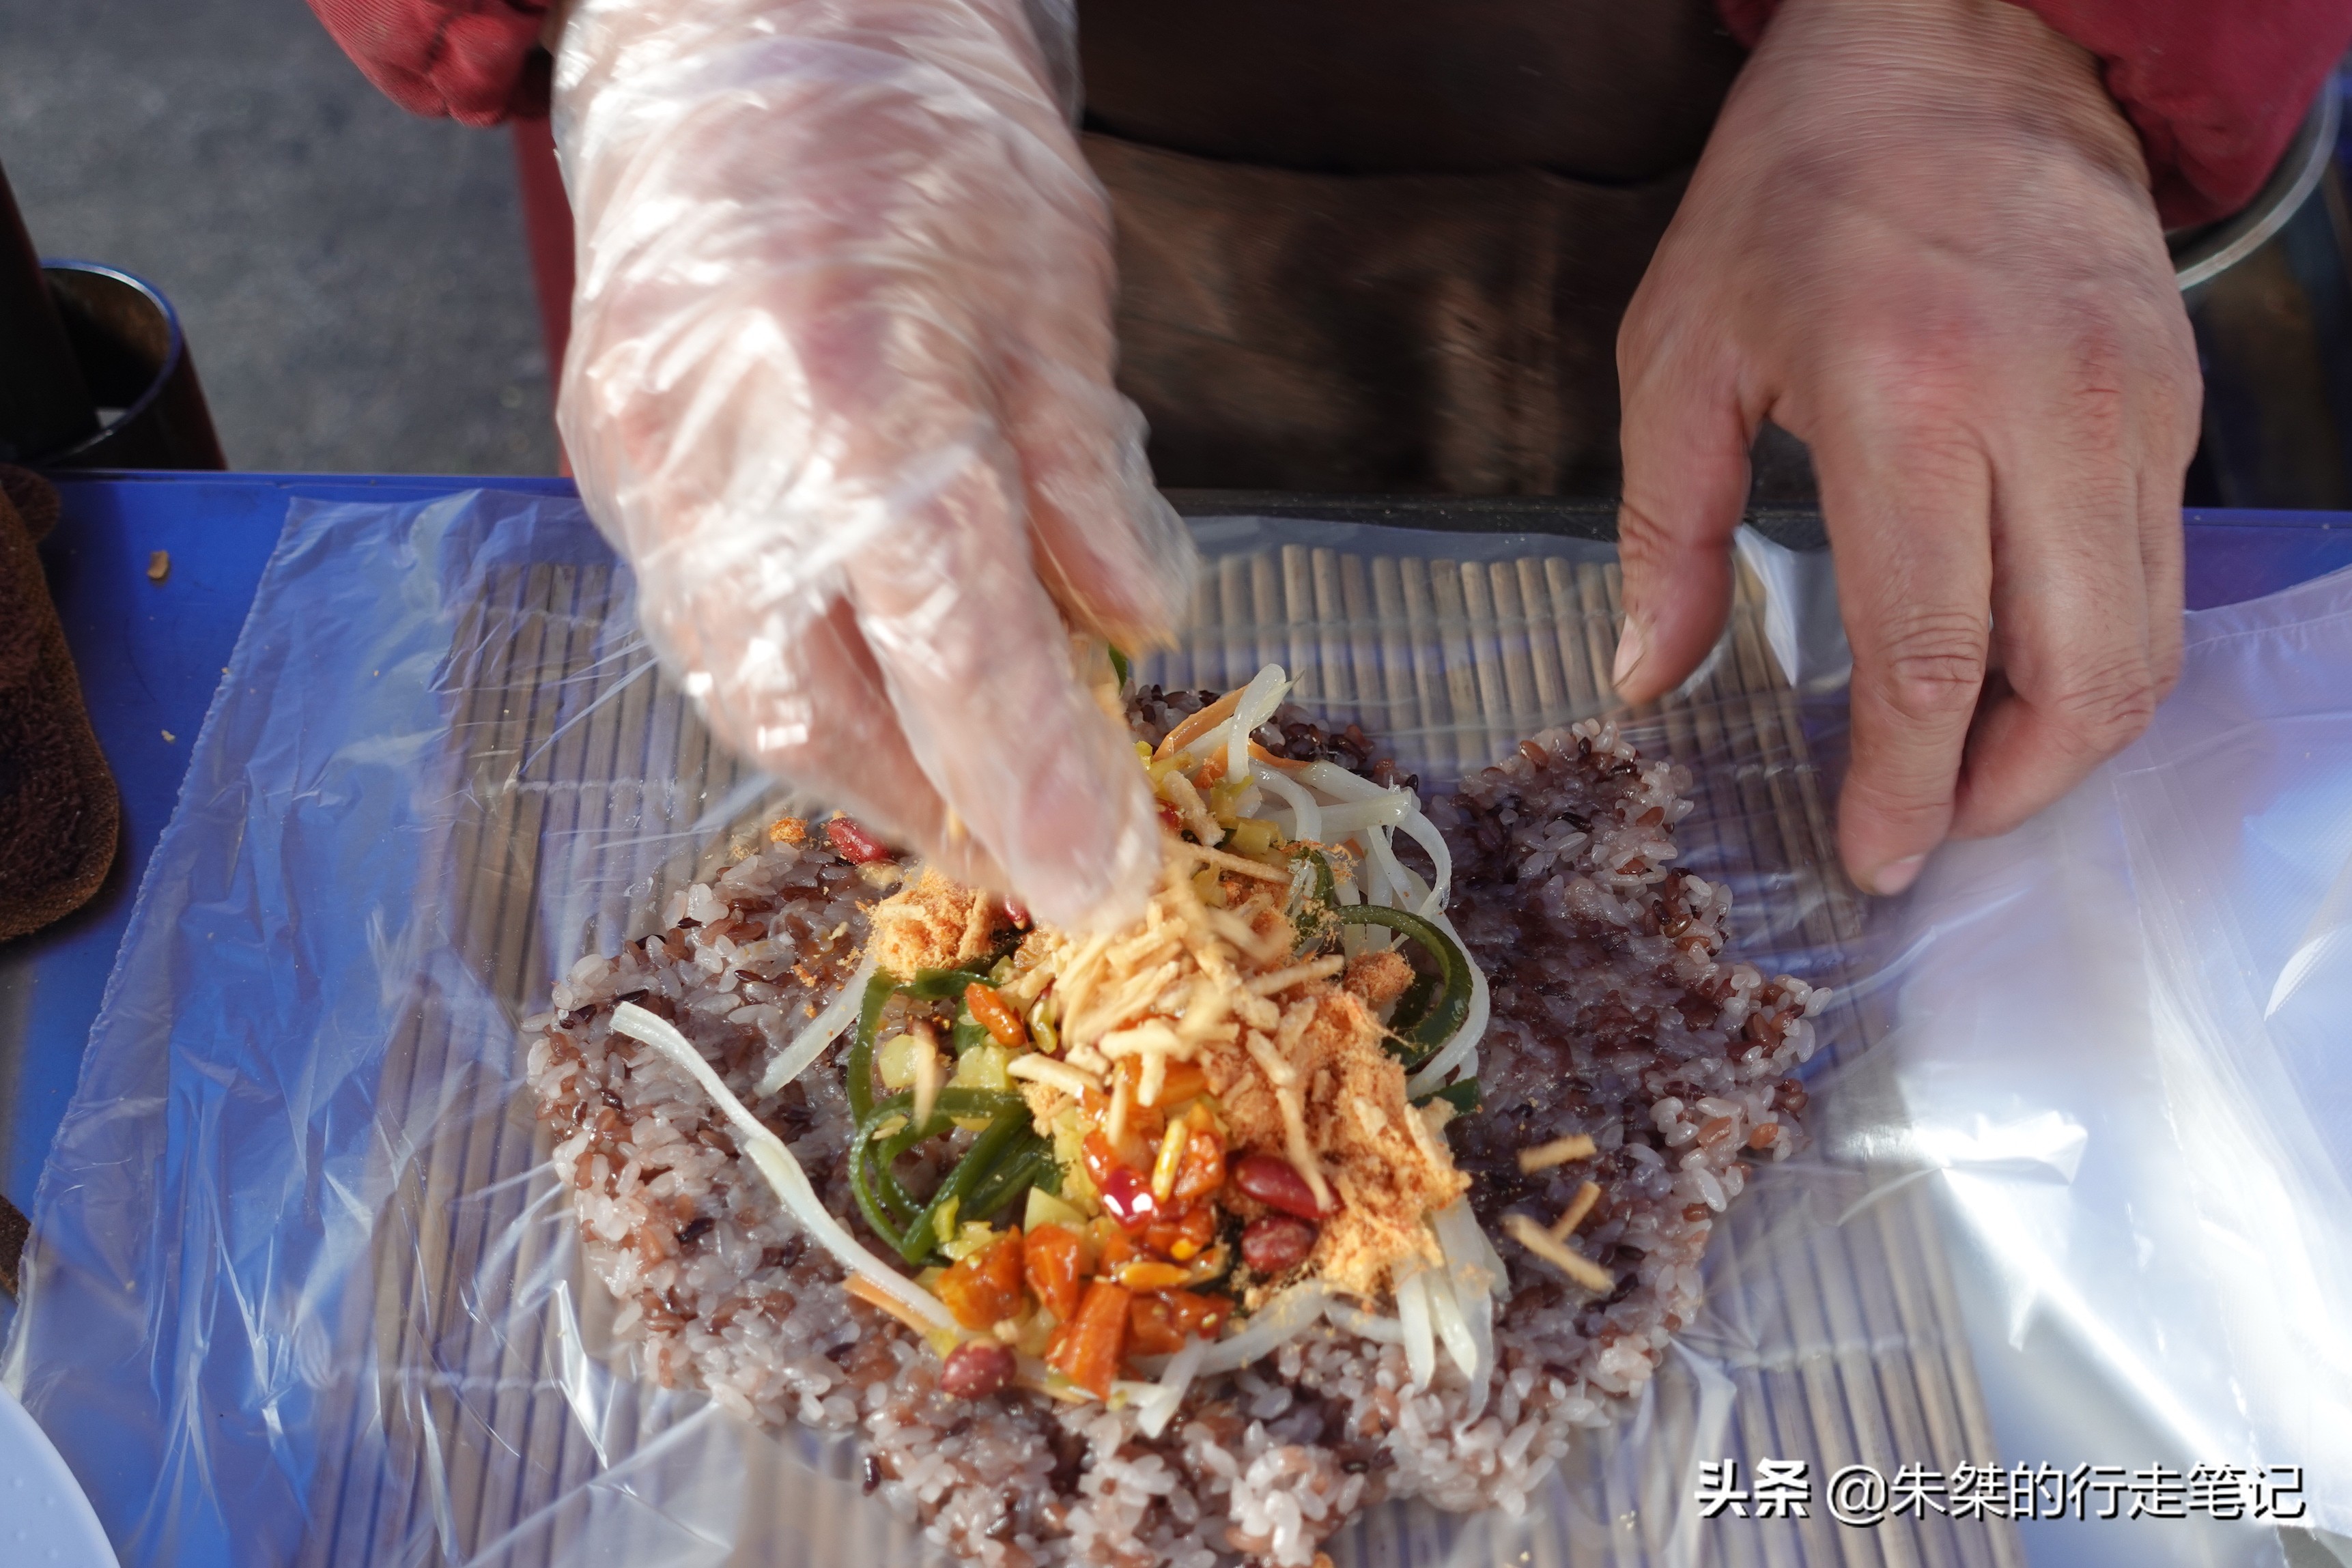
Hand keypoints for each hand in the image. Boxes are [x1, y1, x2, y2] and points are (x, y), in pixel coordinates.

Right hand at [551, 0, 1193, 928]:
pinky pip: (697, 626)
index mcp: (865, 390)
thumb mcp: (1053, 285)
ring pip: (746, 690)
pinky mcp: (604, 463)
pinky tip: (874, 693)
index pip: (958, 642)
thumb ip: (1084, 470)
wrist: (736, 29)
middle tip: (1039, 852)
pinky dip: (798, 687)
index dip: (1036, 783)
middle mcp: (728, 450)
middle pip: (826, 707)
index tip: (1106, 885)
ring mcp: (642, 463)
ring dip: (867, 767)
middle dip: (943, 808)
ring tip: (968, 790)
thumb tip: (1134, 626)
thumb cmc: (919, 140)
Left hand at [1612, 0, 2197, 894]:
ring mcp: (2134, 409)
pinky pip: (2157, 572)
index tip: (1877, 857)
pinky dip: (2096, 651)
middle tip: (1930, 828)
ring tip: (1973, 771)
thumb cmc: (1801, 188)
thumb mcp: (1681, 349)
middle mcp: (2047, 415)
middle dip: (2007, 791)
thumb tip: (1645, 676)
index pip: (1932, 653)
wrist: (1964, 42)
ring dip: (2064, 739)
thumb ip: (1664, 530)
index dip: (1909, 786)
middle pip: (2076, 679)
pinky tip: (2017, 668)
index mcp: (1907, 402)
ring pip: (2142, 643)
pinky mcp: (2176, 402)